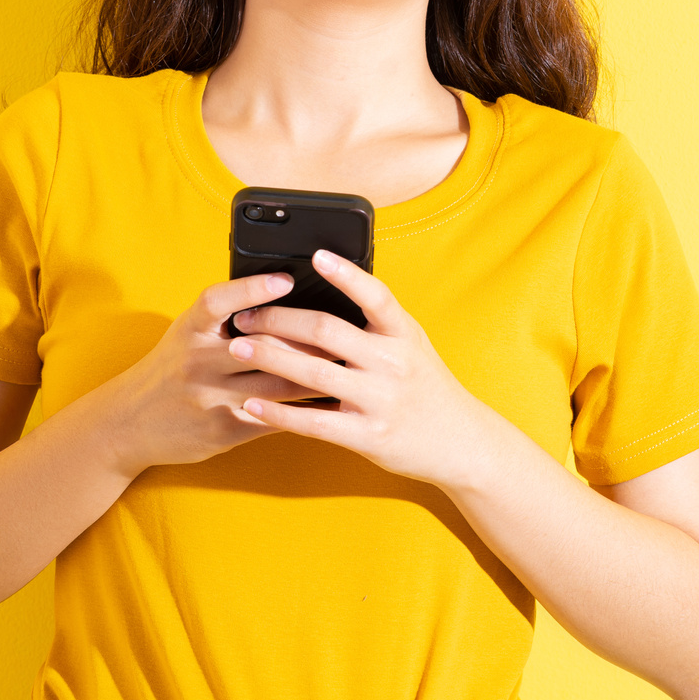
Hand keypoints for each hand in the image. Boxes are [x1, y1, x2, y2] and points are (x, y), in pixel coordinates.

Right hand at [91, 273, 331, 477]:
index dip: (251, 288)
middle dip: (307, 339)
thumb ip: (225, 317)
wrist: (127, 424)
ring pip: (276, 384)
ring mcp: (211, 399)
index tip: (286, 278)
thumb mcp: (186, 334)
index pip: (218, 302)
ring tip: (350, 364)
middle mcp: (197, 362)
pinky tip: (332, 403)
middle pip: (262, 346)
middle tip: (346, 330)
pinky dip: (305, 409)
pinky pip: (274, 417)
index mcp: (189, 330)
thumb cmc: (171, 368)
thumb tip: (282, 290)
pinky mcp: (223, 430)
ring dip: (317, 375)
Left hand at [227, 250, 506, 487]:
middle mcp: (393, 363)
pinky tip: (250, 404)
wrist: (460, 442)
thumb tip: (331, 290)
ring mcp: (380, 400)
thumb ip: (379, 323)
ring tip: (237, 348)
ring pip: (313, 373)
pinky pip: (314, 422)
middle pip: (327, 331)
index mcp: (404, 334)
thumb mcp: (412, 345)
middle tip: (245, 316)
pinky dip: (278, 412)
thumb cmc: (427, 386)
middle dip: (280, 320)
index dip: (346, 275)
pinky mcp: (367, 435)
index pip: (375, 295)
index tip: (315, 256)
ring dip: (270, 357)